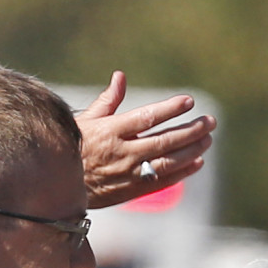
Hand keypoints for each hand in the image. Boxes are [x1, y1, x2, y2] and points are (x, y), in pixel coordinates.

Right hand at [76, 71, 215, 208]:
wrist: (57, 186)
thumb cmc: (72, 147)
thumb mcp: (86, 121)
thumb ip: (108, 100)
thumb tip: (121, 76)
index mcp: (110, 131)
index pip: (147, 117)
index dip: (170, 108)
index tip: (189, 101)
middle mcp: (122, 152)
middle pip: (164, 140)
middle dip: (191, 130)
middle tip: (209, 121)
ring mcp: (128, 173)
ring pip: (168, 161)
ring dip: (191, 150)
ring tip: (207, 139)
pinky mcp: (131, 191)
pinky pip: (162, 181)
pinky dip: (182, 172)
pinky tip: (196, 162)